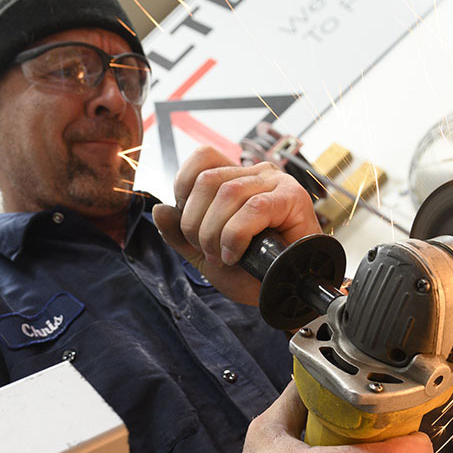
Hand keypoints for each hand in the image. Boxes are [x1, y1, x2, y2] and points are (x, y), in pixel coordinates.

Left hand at [153, 146, 320, 305]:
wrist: (284, 294)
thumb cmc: (253, 273)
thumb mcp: (205, 254)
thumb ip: (179, 234)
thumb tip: (159, 209)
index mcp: (237, 178)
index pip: (202, 158)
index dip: (185, 189)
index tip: (191, 226)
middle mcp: (258, 173)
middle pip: (208, 179)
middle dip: (196, 223)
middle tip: (209, 251)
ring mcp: (277, 183)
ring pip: (228, 192)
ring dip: (215, 232)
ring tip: (224, 256)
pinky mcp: (293, 199)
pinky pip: (253, 208)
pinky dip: (236, 235)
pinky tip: (236, 254)